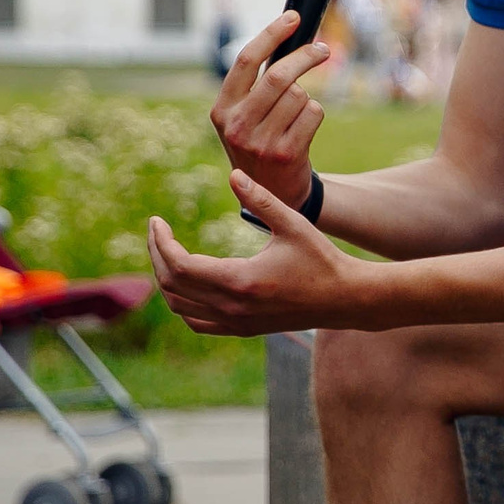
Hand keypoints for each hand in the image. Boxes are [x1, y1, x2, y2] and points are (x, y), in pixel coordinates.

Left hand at [147, 170, 368, 334]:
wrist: (346, 299)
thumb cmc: (322, 259)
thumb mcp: (294, 223)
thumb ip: (261, 199)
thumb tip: (232, 174)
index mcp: (240, 281)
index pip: (180, 266)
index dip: (161, 243)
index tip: (157, 221)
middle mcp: (233, 307)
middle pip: (172, 286)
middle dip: (157, 256)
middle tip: (157, 231)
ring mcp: (236, 322)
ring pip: (180, 307)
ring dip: (166, 279)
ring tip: (166, 252)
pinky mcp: (243, 329)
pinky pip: (197, 323)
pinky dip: (182, 304)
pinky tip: (186, 283)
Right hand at [208, 12, 329, 206]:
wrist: (271, 193)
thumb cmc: (260, 142)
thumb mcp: (245, 116)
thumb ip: (258, 83)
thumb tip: (289, 35)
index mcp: (222, 109)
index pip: (246, 60)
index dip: (272, 34)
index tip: (293, 17)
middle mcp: (236, 125)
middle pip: (278, 75)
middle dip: (306, 56)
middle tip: (322, 50)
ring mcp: (260, 142)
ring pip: (299, 95)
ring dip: (306, 97)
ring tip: (297, 115)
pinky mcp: (285, 154)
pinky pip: (313, 113)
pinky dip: (315, 113)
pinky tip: (303, 130)